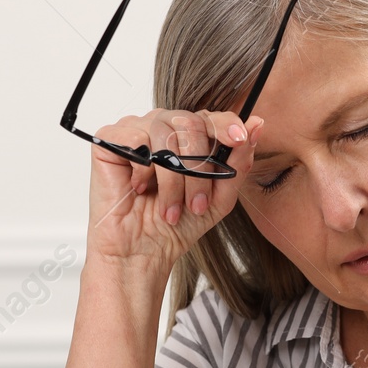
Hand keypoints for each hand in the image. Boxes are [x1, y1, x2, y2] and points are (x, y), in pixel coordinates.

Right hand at [84, 109, 263, 269]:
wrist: (142, 252)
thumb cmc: (177, 225)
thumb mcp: (221, 197)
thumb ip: (239, 162)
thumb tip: (257, 124)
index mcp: (189, 137)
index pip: (210, 116)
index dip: (226, 124)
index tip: (239, 139)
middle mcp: (164, 127)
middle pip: (190, 122)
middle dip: (199, 168)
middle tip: (196, 204)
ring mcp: (136, 130)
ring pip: (165, 131)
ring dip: (173, 178)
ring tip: (170, 208)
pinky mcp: (110, 139)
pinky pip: (136, 138)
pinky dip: (144, 170)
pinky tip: (139, 189)